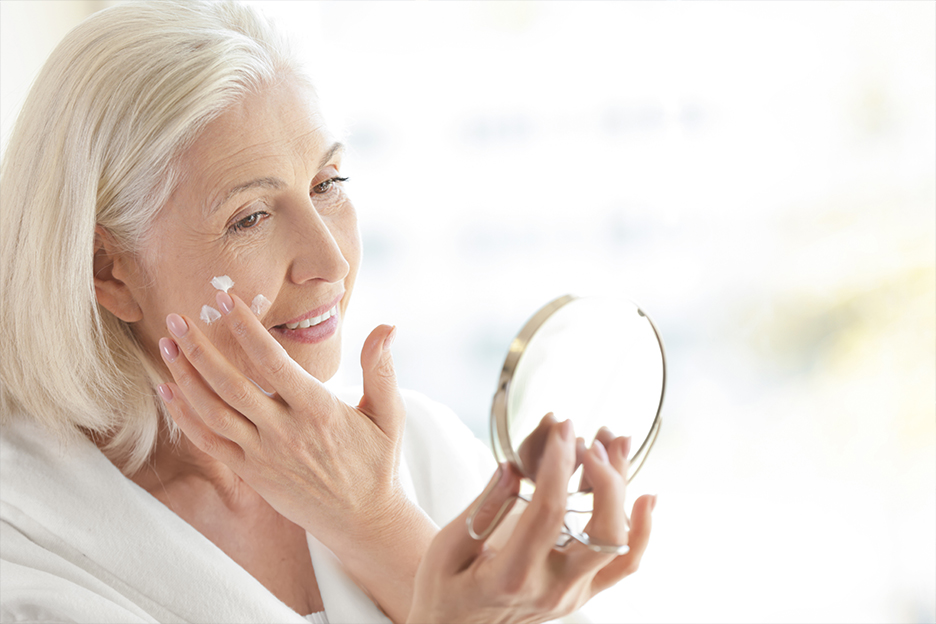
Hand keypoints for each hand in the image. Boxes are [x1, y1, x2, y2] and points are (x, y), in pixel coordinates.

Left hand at [157, 291, 435, 621]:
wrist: (362, 520)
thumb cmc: (377, 462)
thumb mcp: (389, 414)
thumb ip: (381, 369)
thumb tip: (388, 327)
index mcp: (318, 409)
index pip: (272, 360)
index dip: (244, 328)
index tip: (224, 299)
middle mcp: (285, 431)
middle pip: (230, 383)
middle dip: (199, 348)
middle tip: (178, 317)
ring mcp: (263, 454)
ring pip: (212, 411)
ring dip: (184, 377)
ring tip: (166, 345)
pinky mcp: (250, 473)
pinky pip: (209, 442)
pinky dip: (184, 416)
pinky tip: (168, 390)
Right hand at [408, 419, 654, 623]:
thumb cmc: (446, 590)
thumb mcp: (447, 549)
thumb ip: (482, 509)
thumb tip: (512, 469)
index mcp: (512, 576)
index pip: (549, 512)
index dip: (560, 464)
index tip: (563, 428)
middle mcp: (551, 589)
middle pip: (602, 531)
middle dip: (605, 477)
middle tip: (588, 438)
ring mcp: (573, 595)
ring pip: (621, 545)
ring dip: (624, 491)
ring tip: (616, 446)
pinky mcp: (583, 593)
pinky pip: (624, 564)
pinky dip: (642, 530)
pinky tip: (648, 497)